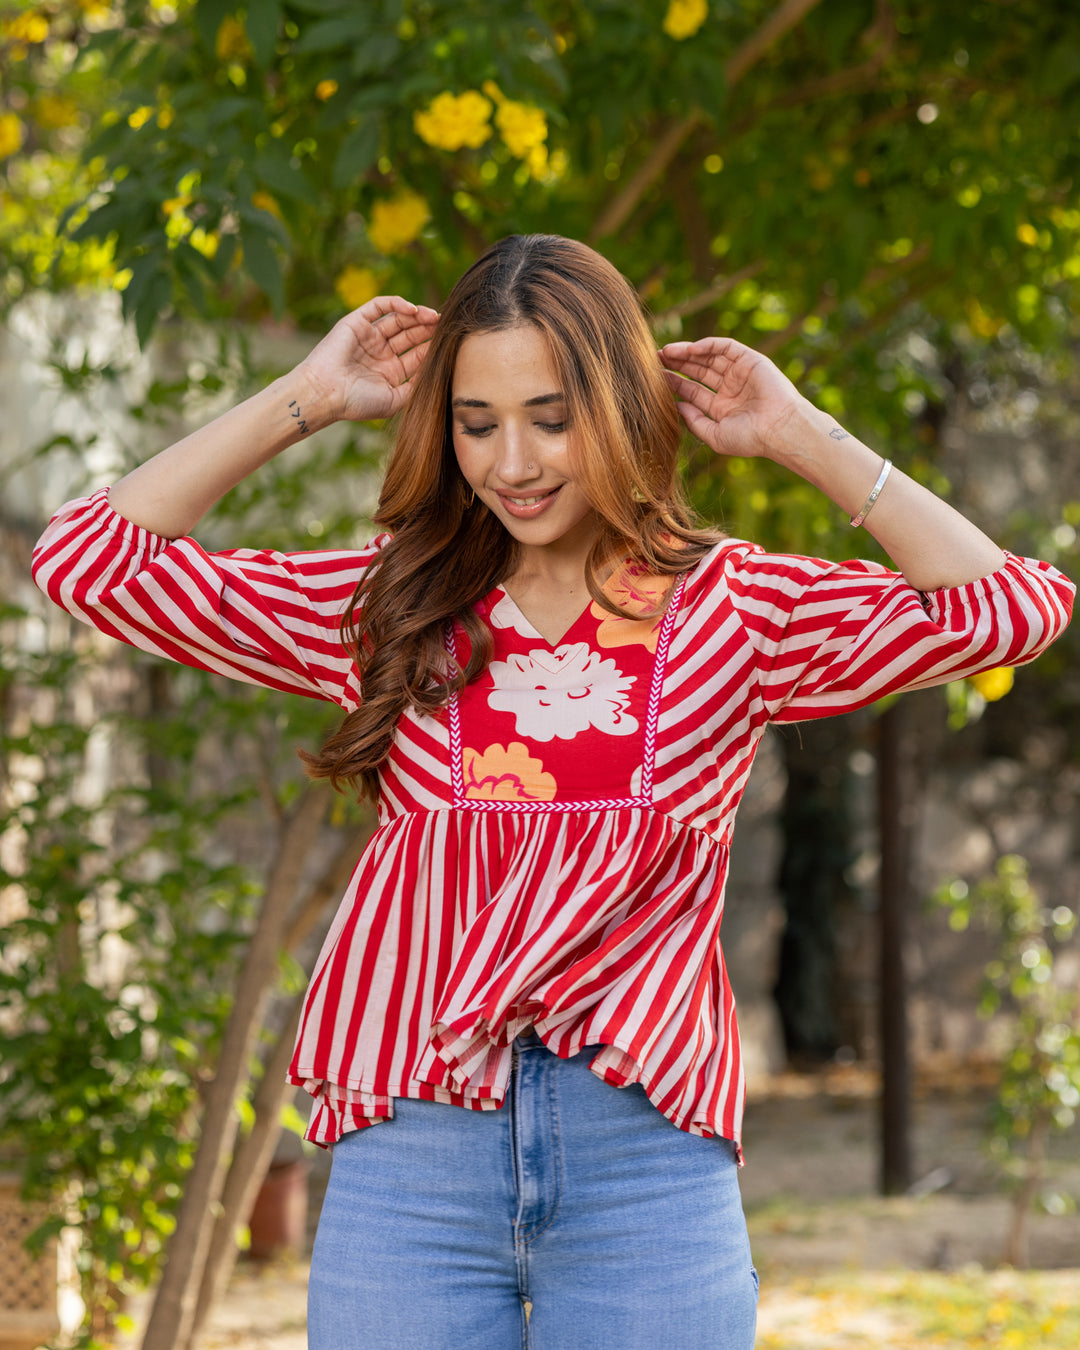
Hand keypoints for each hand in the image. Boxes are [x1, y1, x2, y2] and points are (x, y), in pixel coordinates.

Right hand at [297, 295, 440, 424]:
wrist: (326, 394)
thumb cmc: (357, 403)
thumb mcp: (394, 401)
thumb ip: (415, 388)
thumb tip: (435, 372)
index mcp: (390, 372)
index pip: (417, 355)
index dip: (433, 347)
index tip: (449, 343)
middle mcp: (381, 353)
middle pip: (410, 335)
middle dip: (428, 329)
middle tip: (444, 324)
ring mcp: (369, 336)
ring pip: (398, 319)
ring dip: (417, 315)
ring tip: (432, 316)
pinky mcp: (357, 322)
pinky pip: (379, 306)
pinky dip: (396, 304)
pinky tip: (412, 310)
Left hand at [658, 336, 809, 459]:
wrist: (779, 430)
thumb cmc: (750, 439)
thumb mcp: (714, 435)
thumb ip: (694, 422)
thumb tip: (676, 406)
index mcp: (722, 407)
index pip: (693, 391)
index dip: (674, 383)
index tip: (655, 378)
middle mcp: (730, 388)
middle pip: (697, 371)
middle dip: (677, 364)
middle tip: (654, 359)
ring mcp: (740, 373)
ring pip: (708, 357)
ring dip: (687, 352)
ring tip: (666, 351)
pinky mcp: (750, 360)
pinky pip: (725, 347)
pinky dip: (708, 345)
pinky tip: (690, 349)